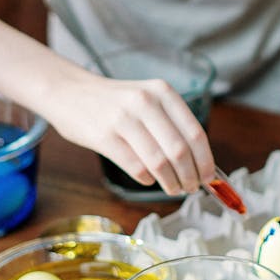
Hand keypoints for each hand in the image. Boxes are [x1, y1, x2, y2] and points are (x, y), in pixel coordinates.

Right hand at [42, 69, 214, 196]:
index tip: (209, 177)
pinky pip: (135, 167)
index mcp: (163, 92)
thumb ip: (171, 123)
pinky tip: (149, 179)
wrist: (70, 91)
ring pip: (159, 162)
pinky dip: (147, 179)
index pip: (195, 132)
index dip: (206, 160)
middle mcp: (145, 102)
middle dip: (190, 175)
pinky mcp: (104, 137)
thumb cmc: (115, 101)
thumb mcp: (148, 98)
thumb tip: (199, 161)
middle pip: (179, 150)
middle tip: (191, 187)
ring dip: (170, 182)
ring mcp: (123, 119)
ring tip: (173, 188)